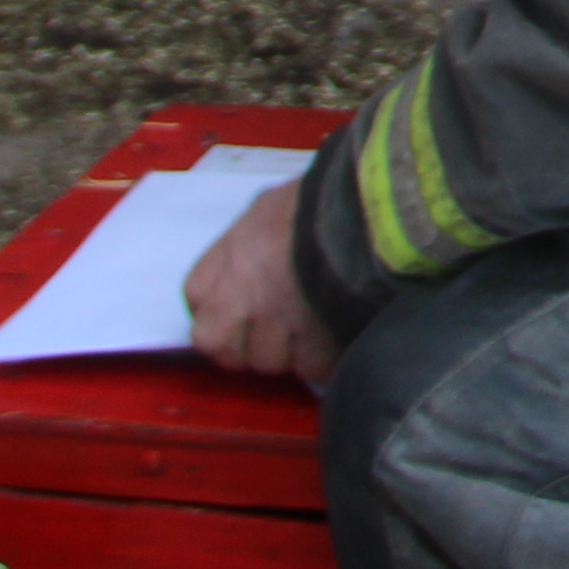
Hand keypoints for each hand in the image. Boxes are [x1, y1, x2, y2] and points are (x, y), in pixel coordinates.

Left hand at [185, 180, 340, 384]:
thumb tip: (250, 262)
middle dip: (243, 344)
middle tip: (272, 331)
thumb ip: (248, 242)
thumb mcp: (269, 208)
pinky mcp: (314, 344)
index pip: (197, 299)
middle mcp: (243, 295)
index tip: (236, 308)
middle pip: (220, 345)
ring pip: (268, 361)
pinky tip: (338, 335)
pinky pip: (311, 368)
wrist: (371, 215)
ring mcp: (276, 324)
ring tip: (316, 326)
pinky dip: (325, 358)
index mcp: (231, 257)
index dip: (217, 307)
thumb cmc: (323, 201)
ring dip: (289, 351)